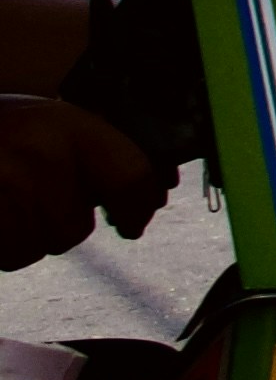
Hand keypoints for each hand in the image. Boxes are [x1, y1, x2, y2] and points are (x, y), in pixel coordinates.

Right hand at [0, 94, 163, 271]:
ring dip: (32, 235)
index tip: (133, 222)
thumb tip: (156, 193)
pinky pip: (11, 255)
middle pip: (77, 228)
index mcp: (70, 125)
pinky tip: (0, 216)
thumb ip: (100, 153)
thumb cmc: (4, 129)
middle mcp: (41, 153)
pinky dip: (6, 245)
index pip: (131, 176)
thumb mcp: (52, 124)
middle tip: (43, 201)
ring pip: (42, 245)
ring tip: (13, 204)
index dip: (138, 208)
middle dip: (63, 223)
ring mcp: (6, 184)